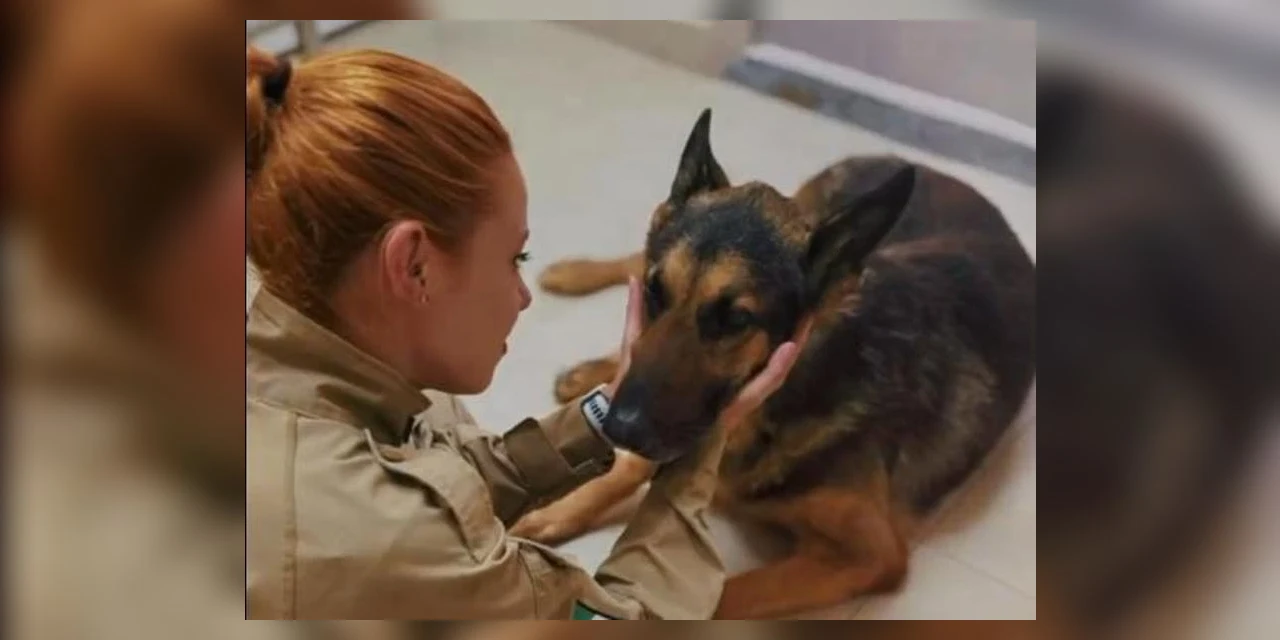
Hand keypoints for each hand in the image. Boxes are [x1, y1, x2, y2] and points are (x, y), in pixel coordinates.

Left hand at [603, 272, 811, 429]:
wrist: (624, 430)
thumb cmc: (631, 388)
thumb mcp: (636, 346)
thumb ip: (639, 314)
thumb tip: (635, 277)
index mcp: (710, 367)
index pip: (743, 342)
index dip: (764, 321)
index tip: (777, 294)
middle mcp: (726, 383)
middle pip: (767, 356)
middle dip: (791, 334)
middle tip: (808, 308)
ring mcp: (731, 397)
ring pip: (771, 373)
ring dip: (791, 349)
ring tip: (806, 323)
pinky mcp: (731, 410)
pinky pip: (760, 390)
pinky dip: (775, 371)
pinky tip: (788, 350)